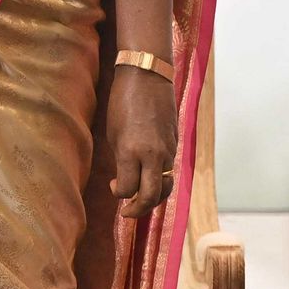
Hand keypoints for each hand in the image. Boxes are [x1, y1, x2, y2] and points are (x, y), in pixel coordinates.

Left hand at [102, 67, 176, 217]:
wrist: (148, 76)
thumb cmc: (123, 101)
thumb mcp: (113, 132)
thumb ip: (121, 158)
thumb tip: (124, 177)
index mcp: (131, 152)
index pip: (128, 189)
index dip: (118, 194)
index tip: (112, 187)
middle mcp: (152, 155)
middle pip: (151, 196)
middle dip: (139, 209)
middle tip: (128, 212)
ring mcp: (167, 150)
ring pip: (165, 185)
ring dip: (154, 197)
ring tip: (142, 199)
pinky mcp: (176, 143)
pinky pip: (169, 169)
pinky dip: (160, 178)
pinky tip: (150, 175)